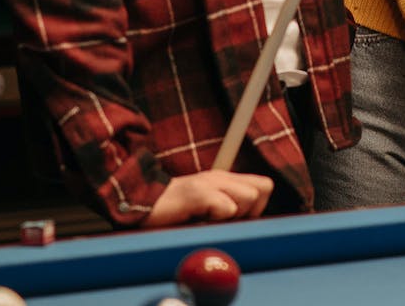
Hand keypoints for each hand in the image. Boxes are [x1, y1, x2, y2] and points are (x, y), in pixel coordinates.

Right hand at [141, 169, 274, 226]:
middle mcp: (220, 177)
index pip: (264, 186)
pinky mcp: (196, 193)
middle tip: (222, 220)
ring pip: (249, 196)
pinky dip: (217, 218)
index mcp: (225, 180)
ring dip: (234, 214)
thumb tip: (250, 226)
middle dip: (249, 211)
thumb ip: (228, 211)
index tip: (234, 220)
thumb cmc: (174, 214)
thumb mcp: (206, 210)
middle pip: (262, 189)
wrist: (140, 206)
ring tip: (209, 219)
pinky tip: (198, 220)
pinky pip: (225, 206)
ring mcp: (208, 182)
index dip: (255, 208)